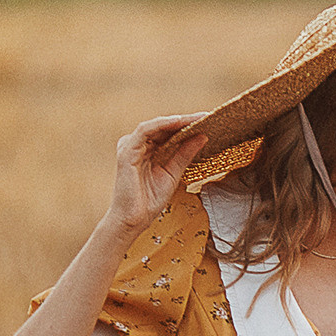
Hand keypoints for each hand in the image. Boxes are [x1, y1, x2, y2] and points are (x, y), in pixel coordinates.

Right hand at [109, 113, 209, 233]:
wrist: (133, 220)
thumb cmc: (149, 200)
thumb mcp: (173, 174)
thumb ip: (185, 155)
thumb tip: (203, 137)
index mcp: (148, 150)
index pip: (169, 133)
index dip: (188, 126)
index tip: (209, 121)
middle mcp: (139, 146)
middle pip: (164, 127)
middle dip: (186, 120)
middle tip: (207, 115)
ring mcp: (131, 147)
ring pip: (156, 126)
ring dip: (177, 120)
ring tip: (197, 118)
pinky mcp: (126, 151)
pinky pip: (145, 131)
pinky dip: (162, 124)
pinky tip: (179, 122)